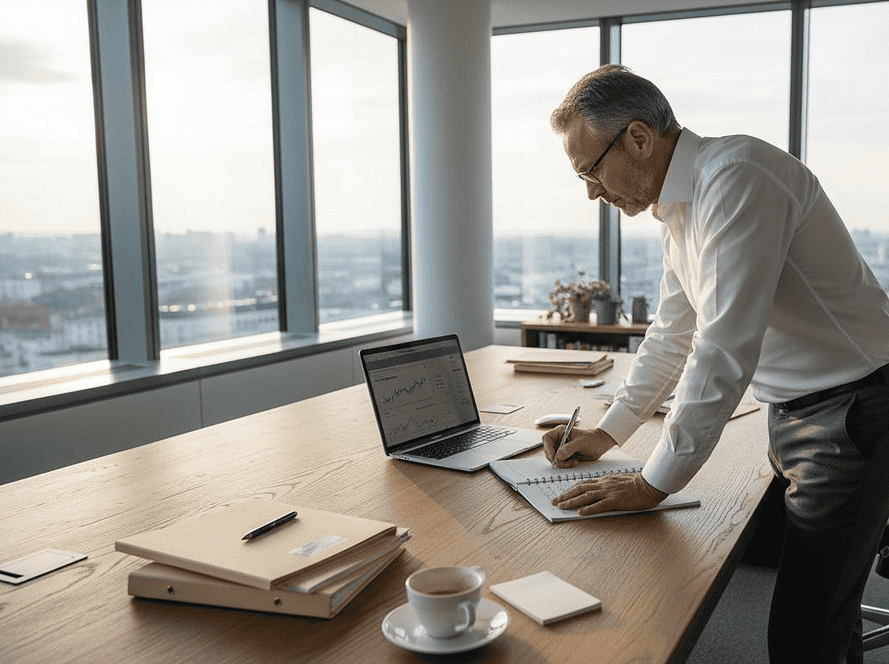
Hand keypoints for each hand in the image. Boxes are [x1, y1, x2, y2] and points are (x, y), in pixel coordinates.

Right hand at [543, 426, 616, 466]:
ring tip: (574, 461)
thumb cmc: (592, 440)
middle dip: (557, 459)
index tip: (553, 457)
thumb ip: (569, 448)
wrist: (600, 445)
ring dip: (563, 463)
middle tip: (567, 462)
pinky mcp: (565, 456)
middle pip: (549, 451)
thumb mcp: (581, 443)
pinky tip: (575, 461)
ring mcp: (561, 448)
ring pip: (554, 459)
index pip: (547, 439)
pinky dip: (566, 465)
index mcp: (560, 432)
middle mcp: (558, 440)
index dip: (547, 448)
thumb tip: (558, 456)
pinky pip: (560, 463)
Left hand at [551, 472, 668, 516]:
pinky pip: (600, 505)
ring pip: (586, 496)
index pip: (582, 484)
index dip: (570, 489)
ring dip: (572, 502)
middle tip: (554, 502)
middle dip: (565, 495)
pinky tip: (581, 513)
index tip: (561, 494)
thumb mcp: (618, 481)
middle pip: (580, 489)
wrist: (649, 484)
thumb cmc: (636, 484)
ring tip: (562, 507)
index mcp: (604, 480)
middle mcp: (603, 485)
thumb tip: (596, 492)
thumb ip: (607, 486)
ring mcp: (609, 492)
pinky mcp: (616, 500)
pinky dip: (589, 509)